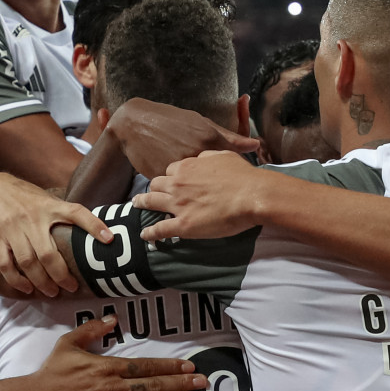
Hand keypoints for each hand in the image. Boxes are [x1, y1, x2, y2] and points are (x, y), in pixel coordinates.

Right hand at [0, 172, 110, 295]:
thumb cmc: (26, 198)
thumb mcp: (46, 200)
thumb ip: (63, 214)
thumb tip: (93, 232)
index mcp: (49, 206)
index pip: (76, 212)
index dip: (94, 225)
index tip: (109, 239)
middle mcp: (32, 217)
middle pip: (49, 254)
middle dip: (61, 275)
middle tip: (71, 287)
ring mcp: (12, 228)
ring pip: (28, 263)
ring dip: (41, 282)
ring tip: (52, 292)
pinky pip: (6, 264)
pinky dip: (17, 280)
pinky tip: (27, 288)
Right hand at [8, 315, 204, 390]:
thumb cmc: (51, 372)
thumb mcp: (68, 343)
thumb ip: (92, 329)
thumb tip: (114, 319)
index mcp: (107, 367)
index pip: (145, 366)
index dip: (169, 367)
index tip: (188, 366)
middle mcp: (113, 388)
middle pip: (152, 385)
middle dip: (180, 383)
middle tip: (202, 382)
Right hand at [108, 99, 259, 177]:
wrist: (135, 123)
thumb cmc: (172, 120)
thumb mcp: (202, 123)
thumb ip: (230, 137)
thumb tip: (255, 144)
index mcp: (209, 139)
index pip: (234, 163)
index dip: (236, 174)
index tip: (236, 180)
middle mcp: (195, 154)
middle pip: (215, 180)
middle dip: (217, 186)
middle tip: (215, 187)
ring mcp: (177, 167)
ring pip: (195, 187)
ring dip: (197, 190)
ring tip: (196, 187)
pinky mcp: (162, 178)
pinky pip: (176, 190)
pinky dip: (179, 190)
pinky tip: (179, 183)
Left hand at [135, 151, 272, 240]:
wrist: (251, 195)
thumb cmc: (242, 175)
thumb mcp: (224, 155)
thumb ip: (208, 156)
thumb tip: (200, 158)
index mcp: (188, 167)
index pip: (171, 169)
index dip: (171, 175)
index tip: (172, 179)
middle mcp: (178, 184)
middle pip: (157, 184)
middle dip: (154, 187)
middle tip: (152, 191)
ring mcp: (178, 205)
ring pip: (152, 202)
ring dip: (143, 203)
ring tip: (137, 205)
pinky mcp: (183, 225)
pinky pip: (160, 229)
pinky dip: (151, 233)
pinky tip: (145, 235)